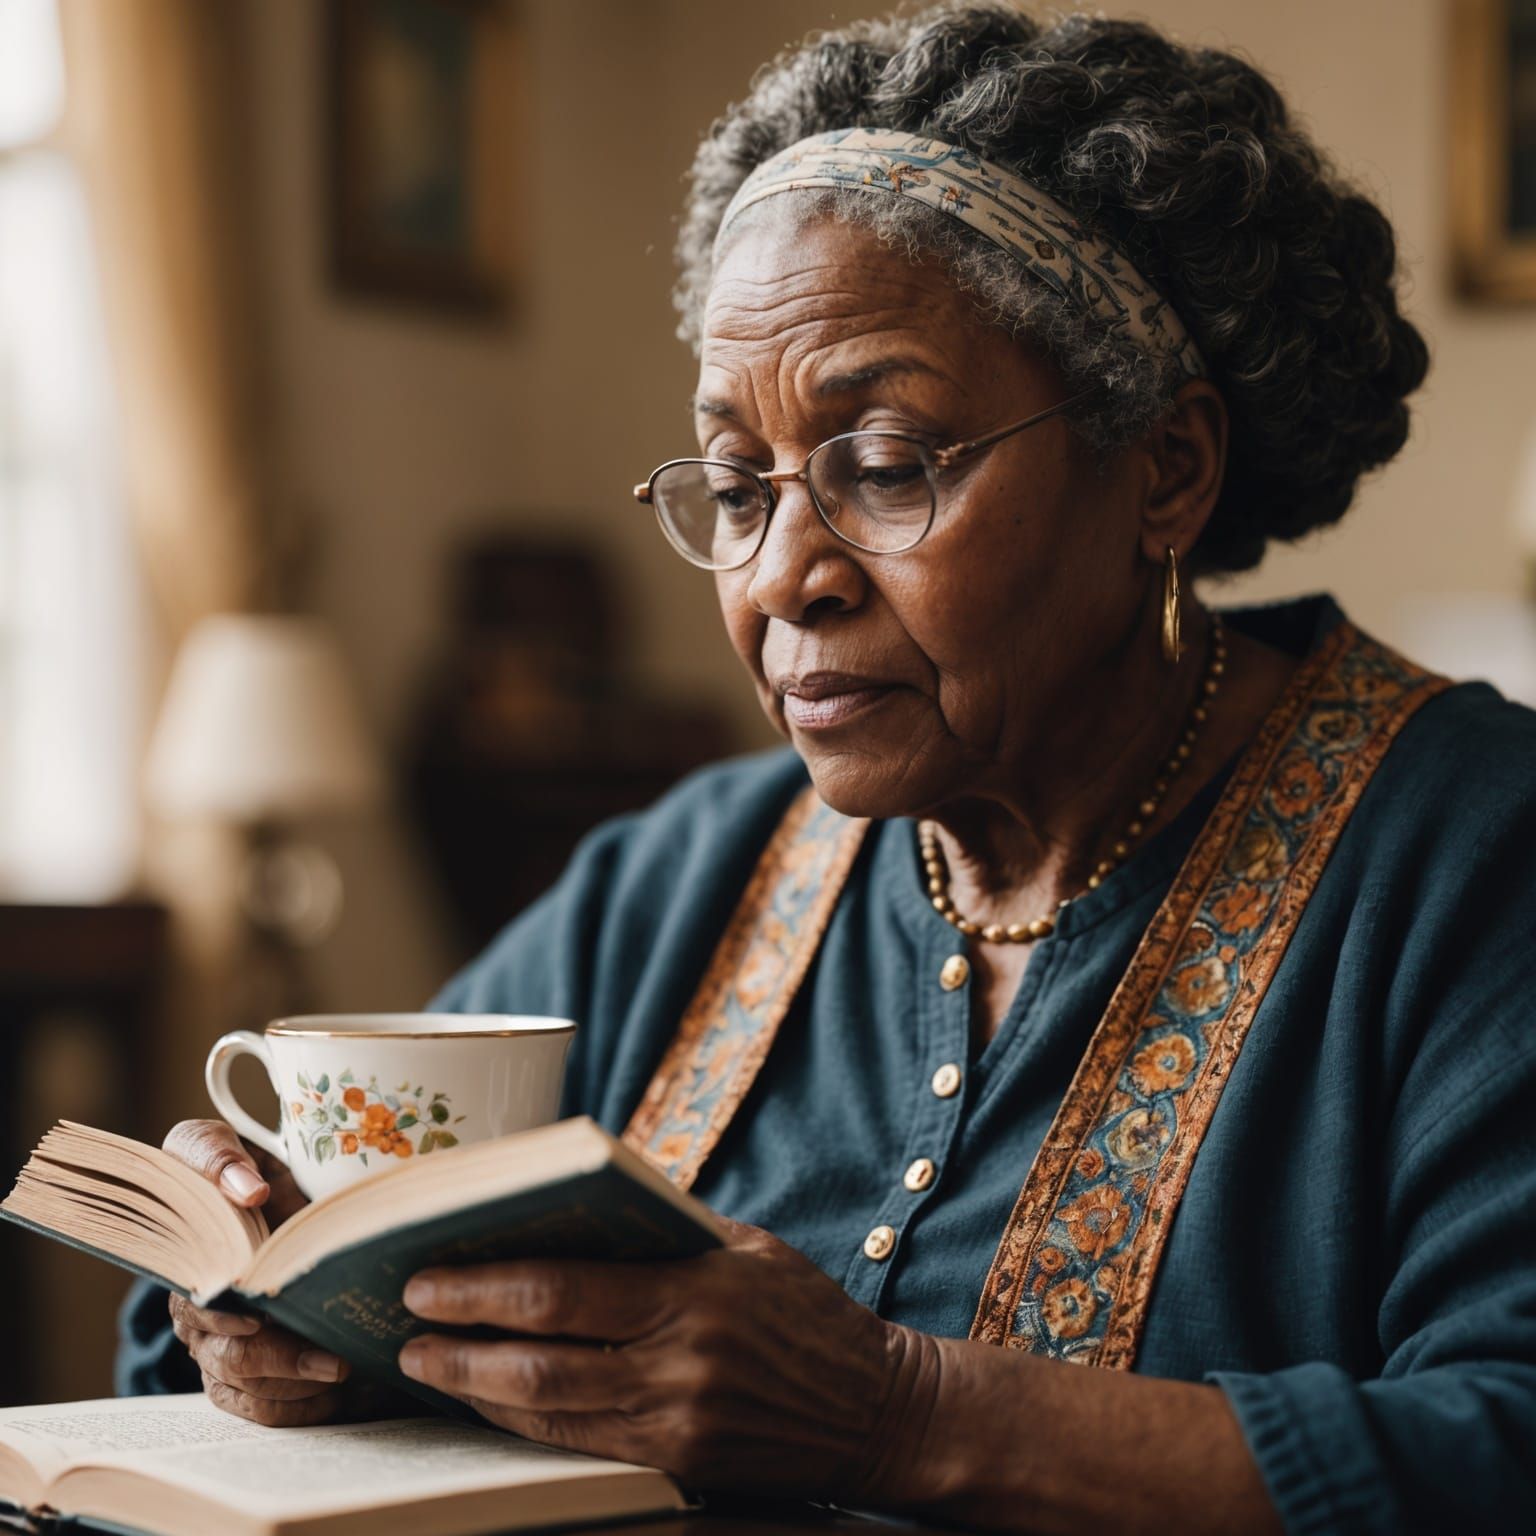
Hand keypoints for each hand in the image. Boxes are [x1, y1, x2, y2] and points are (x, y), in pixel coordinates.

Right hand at [163, 1118, 331, 1424]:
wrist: (275, 1199)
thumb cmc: (247, 1172)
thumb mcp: (227, 1148)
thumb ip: (222, 1158)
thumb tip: (250, 1193)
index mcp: (187, 1259)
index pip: (195, 1297)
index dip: (225, 1313)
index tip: (259, 1320)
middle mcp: (194, 1308)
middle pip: (228, 1353)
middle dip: (281, 1359)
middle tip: (334, 1360)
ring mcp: (213, 1343)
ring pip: (242, 1384)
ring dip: (294, 1387)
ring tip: (345, 1373)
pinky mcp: (236, 1374)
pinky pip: (256, 1406)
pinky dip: (296, 1408)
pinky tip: (336, 1397)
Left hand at [396, 1218, 925, 1499]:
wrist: (878, 1411)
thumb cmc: (807, 1311)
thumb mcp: (747, 1248)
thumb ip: (666, 1231)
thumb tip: (574, 1206)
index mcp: (696, 1290)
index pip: (567, 1289)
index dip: (486, 1287)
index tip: (427, 1276)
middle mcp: (680, 1362)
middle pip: (542, 1357)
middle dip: (459, 1341)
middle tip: (405, 1324)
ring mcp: (676, 1422)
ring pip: (549, 1411)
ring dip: (476, 1387)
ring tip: (426, 1362)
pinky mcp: (678, 1465)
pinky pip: (580, 1445)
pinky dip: (524, 1422)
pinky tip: (489, 1399)